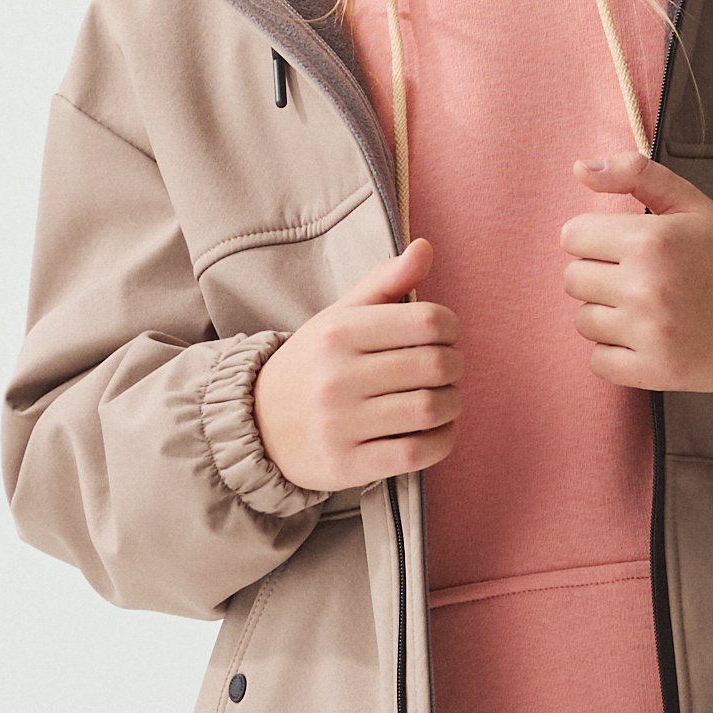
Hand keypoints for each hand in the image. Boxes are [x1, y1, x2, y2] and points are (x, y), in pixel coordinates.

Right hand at [252, 235, 461, 488]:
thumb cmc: (314, 364)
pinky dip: (441, 441)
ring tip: (444, 400)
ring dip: (452, 405)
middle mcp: (336, 376)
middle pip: (435, 366)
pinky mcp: (346, 465)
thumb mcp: (340, 317)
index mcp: (338, 332)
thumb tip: (426, 247)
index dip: (450, 328)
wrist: (257, 424)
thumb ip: (384, 282)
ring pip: (430, 410)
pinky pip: (416, 454)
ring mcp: (339, 424)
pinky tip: (437, 431)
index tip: (443, 337)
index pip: (427, 322)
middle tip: (447, 370)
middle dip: (455, 367)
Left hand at [559, 154, 712, 393]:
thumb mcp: (689, 202)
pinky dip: (614, 353)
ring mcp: (649, 332)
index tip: (621, 248)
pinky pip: (598, 361)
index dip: (593, 239)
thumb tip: (578, 168)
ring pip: (583, 321)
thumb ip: (634, 174)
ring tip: (646, 310)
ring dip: (607, 316)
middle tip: (639, 279)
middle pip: (573, 279)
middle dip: (599, 276)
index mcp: (650, 240)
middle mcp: (646, 286)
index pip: (572, 237)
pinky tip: (644, 340)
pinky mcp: (655, 371)